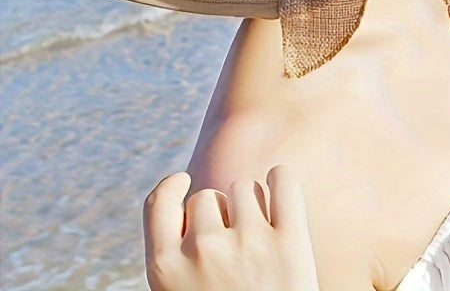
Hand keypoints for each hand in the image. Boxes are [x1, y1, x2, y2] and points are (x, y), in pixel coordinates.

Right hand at [143, 165, 319, 290]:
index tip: (183, 184)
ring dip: (250, 203)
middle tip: (233, 247)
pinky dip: (280, 179)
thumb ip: (178, 259)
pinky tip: (278, 187)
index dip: (173, 187)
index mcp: (166, 269)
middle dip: (219, 214)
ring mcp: (247, 243)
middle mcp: (203, 250)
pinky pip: (282, 179)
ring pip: (243, 187)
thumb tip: (188, 201)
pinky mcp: (290, 240)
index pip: (159, 202)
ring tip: (258, 239)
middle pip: (207, 197)